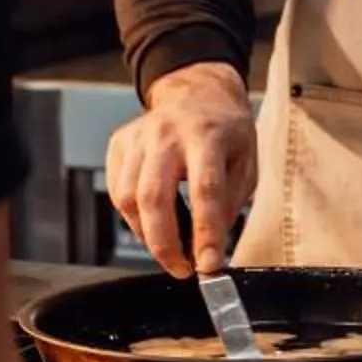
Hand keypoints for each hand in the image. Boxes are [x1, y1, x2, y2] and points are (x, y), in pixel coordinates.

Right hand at [105, 61, 257, 274]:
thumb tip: (208, 246)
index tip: (209, 265)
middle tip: (182, 269)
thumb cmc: (226, 130)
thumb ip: (229, 203)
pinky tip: (152, 221)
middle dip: (165, 244)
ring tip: (170, 247)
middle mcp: (167, 134)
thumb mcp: (246, 163)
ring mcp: (138, 137)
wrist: (198, 92)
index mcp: (207, 135)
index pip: (205, 190)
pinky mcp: (119, 144)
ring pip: (127, 198)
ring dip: (147, 235)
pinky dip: (132, 217)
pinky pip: (115, 191)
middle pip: (154, 197)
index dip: (206, 232)